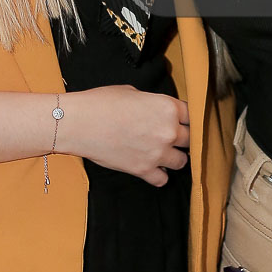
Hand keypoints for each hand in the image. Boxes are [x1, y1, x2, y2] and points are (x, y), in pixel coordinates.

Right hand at [60, 86, 189, 186]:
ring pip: (181, 162)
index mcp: (168, 107)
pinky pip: (163, 179)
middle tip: (173, 138)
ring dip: (174, 158)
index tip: (184, 123)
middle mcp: (169, 131)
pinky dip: (159, 175)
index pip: (193, 116)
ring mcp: (158, 153)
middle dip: (183, 139)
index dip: (187, 119)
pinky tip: (153, 169)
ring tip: (163, 154)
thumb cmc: (101, 103)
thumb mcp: (133, 92)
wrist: (79, 123)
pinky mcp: (143, 170)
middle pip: (191, 139)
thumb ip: (152, 104)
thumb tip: (156, 111)